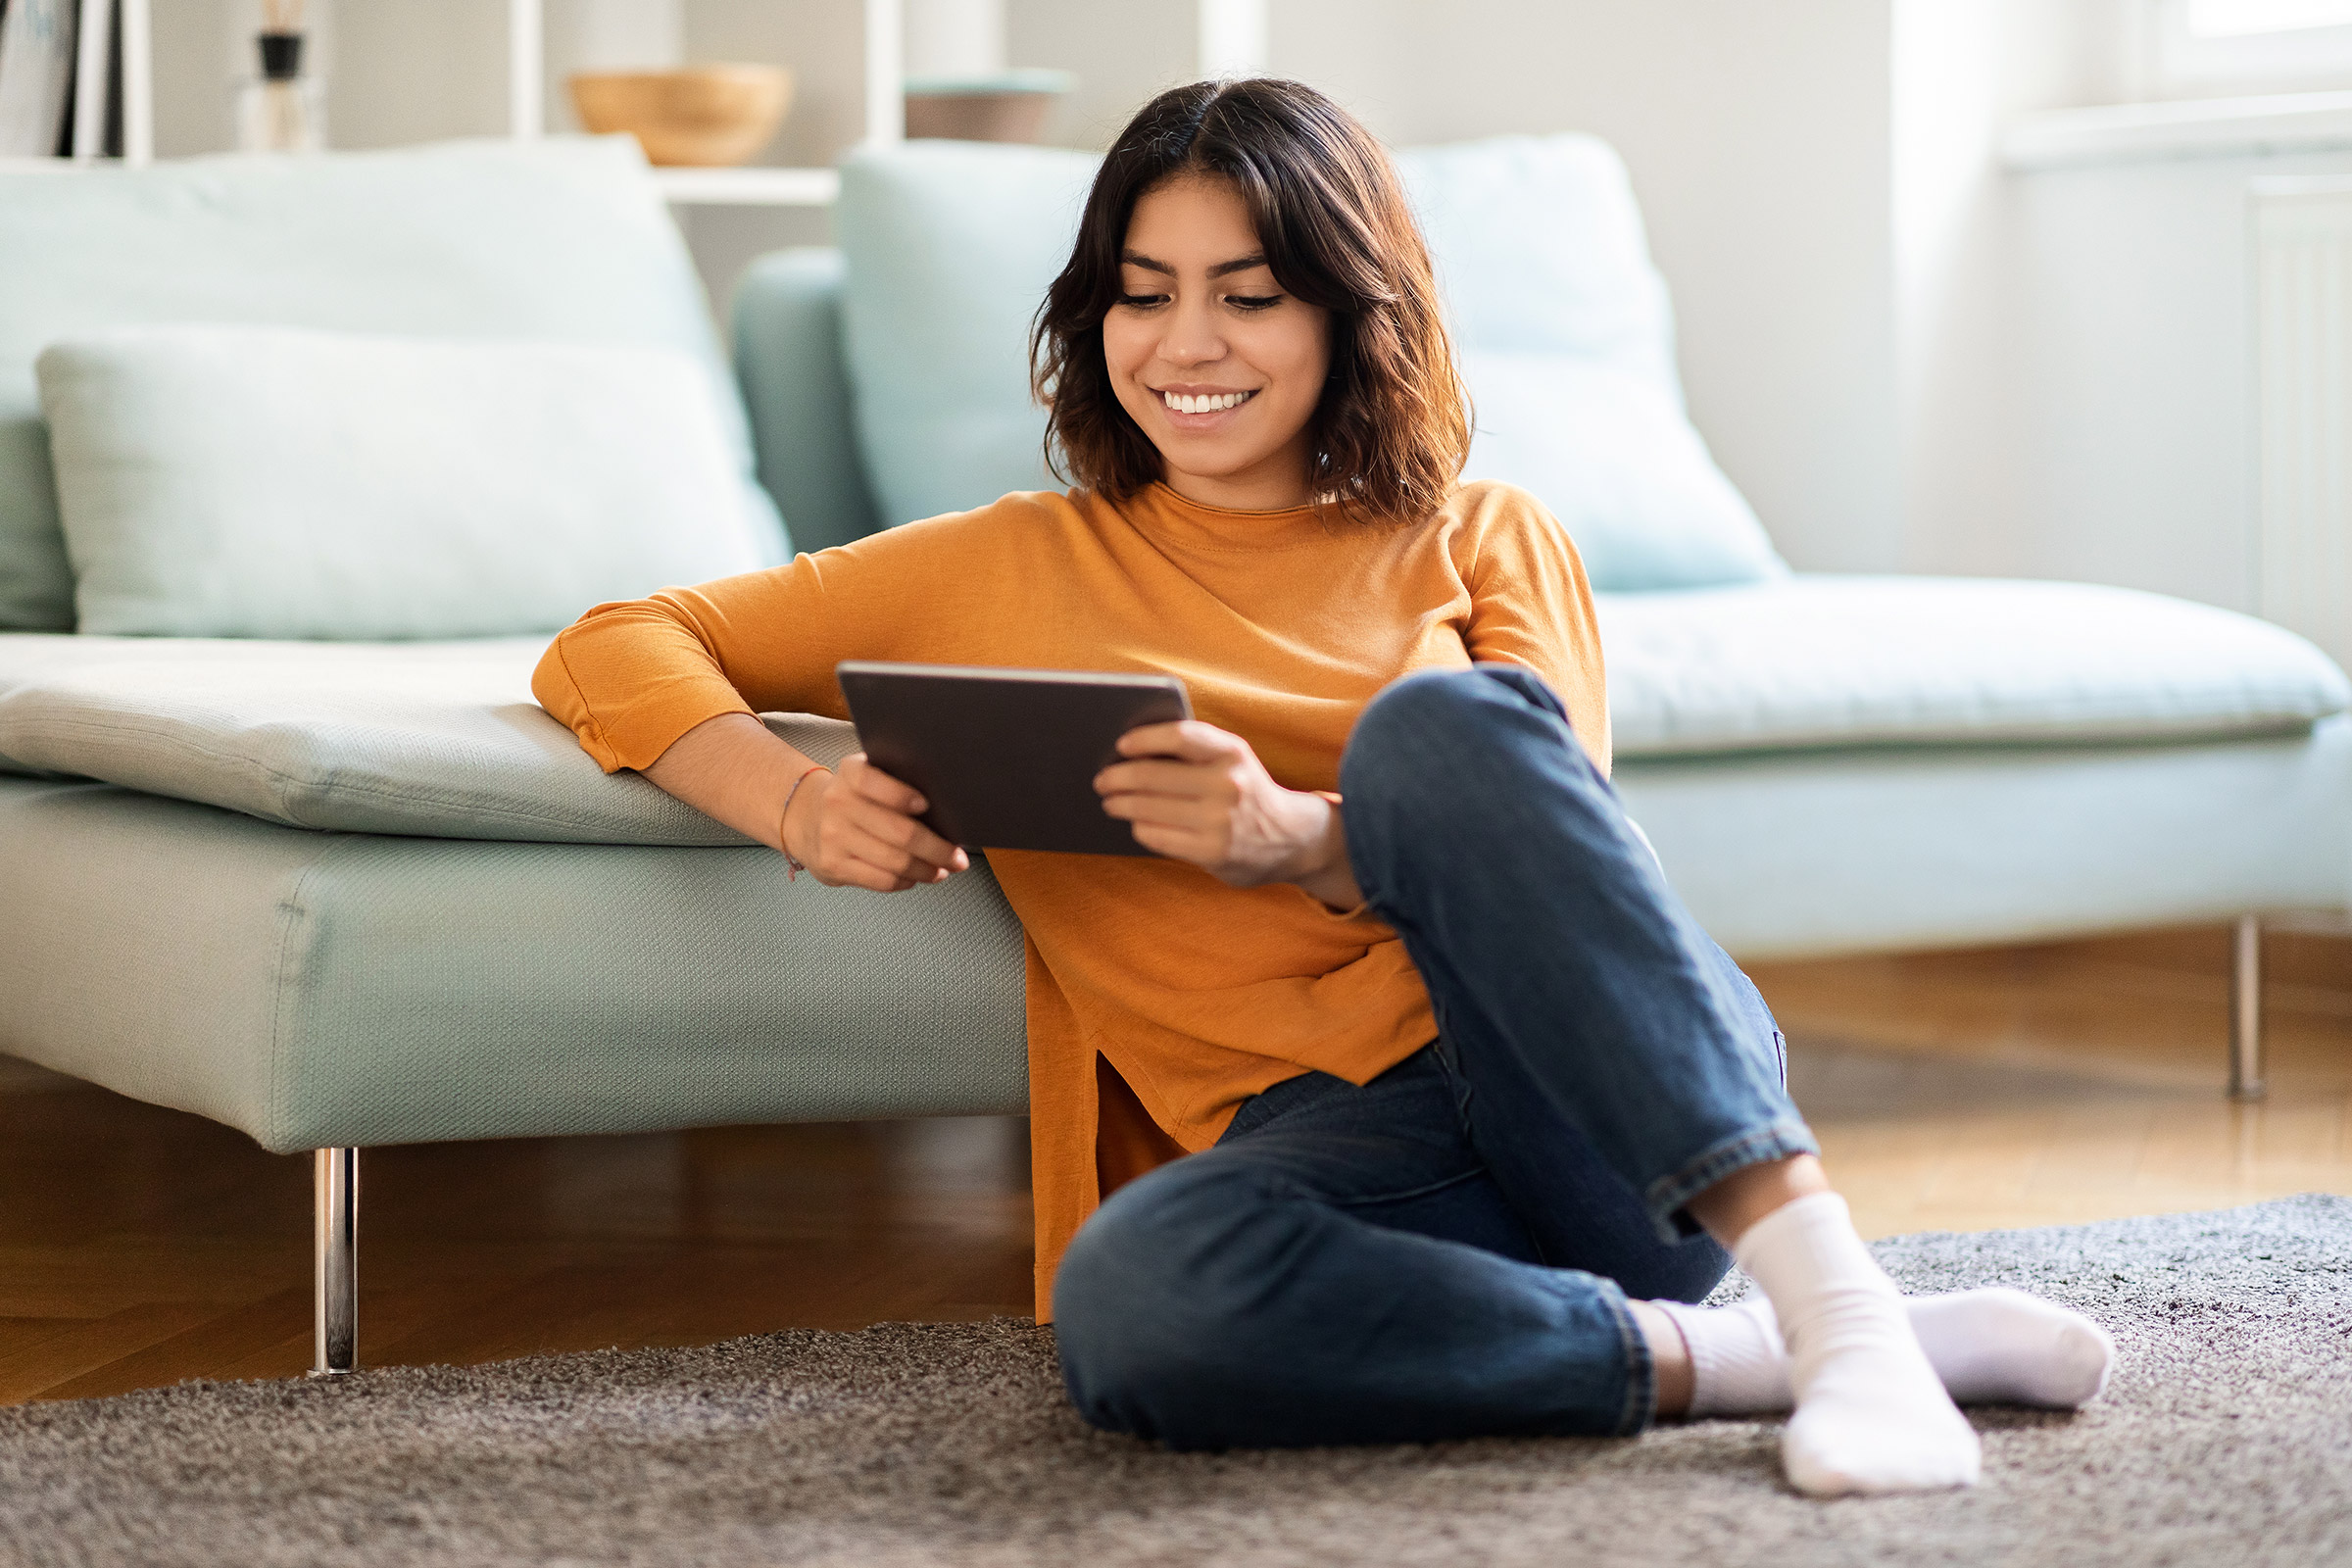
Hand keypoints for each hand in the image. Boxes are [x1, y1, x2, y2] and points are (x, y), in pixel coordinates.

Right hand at [783, 752, 969, 892]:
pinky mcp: (833, 865)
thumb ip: (897, 781)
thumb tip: (948, 806)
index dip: (902, 796)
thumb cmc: (853, 798)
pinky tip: (915, 877)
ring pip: (895, 862)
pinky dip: (906, 881)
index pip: (875, 781)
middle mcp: (838, 803)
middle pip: (900, 832)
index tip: (927, 805)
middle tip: (957, 857)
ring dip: (927, 870)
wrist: (806, 818)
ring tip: (942, 869)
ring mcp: (833, 837)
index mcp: (851, 773)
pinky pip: (881, 880)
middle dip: (938, 849)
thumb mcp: (866, 776)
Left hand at [1094, 721, 1359, 905]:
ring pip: (1148, 809)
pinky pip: (1157, 836)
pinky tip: (1137, 823)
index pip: (1180, 736)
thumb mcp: (1234, 761)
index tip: (1121, 745)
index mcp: (1233, 752)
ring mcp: (1219, 820)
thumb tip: (1131, 752)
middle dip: (1118, 778)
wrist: (1293, 838)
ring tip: (1111, 802)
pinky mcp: (1211, 851)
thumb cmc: (1248, 791)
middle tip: (1102, 780)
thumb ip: (1196, 751)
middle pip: (1153, 776)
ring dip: (1121, 805)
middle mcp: (1228, 784)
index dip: (1144, 738)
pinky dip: (1140, 828)